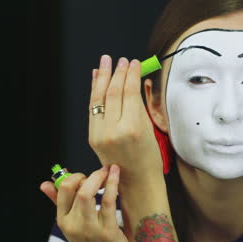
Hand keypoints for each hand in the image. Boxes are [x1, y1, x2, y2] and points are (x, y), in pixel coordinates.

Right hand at [40, 165, 130, 241]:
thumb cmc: (92, 241)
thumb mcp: (73, 225)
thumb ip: (60, 203)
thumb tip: (45, 184)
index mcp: (63, 221)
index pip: (62, 191)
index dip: (74, 177)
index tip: (85, 175)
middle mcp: (73, 225)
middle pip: (74, 190)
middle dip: (88, 175)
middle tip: (100, 172)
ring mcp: (89, 229)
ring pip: (88, 194)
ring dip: (99, 176)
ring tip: (108, 170)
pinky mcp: (107, 231)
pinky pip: (108, 201)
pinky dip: (112, 183)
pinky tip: (115, 173)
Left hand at [88, 55, 163, 183]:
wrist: (136, 181)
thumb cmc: (148, 157)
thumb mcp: (149, 129)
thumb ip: (139, 106)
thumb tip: (132, 82)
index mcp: (133, 128)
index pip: (129, 93)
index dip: (131, 74)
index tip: (134, 63)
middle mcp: (114, 131)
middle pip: (113, 93)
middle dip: (117, 73)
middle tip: (121, 60)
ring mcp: (100, 135)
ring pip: (99, 98)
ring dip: (102, 77)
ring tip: (105, 62)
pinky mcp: (93, 137)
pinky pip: (93, 109)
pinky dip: (94, 92)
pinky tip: (96, 79)